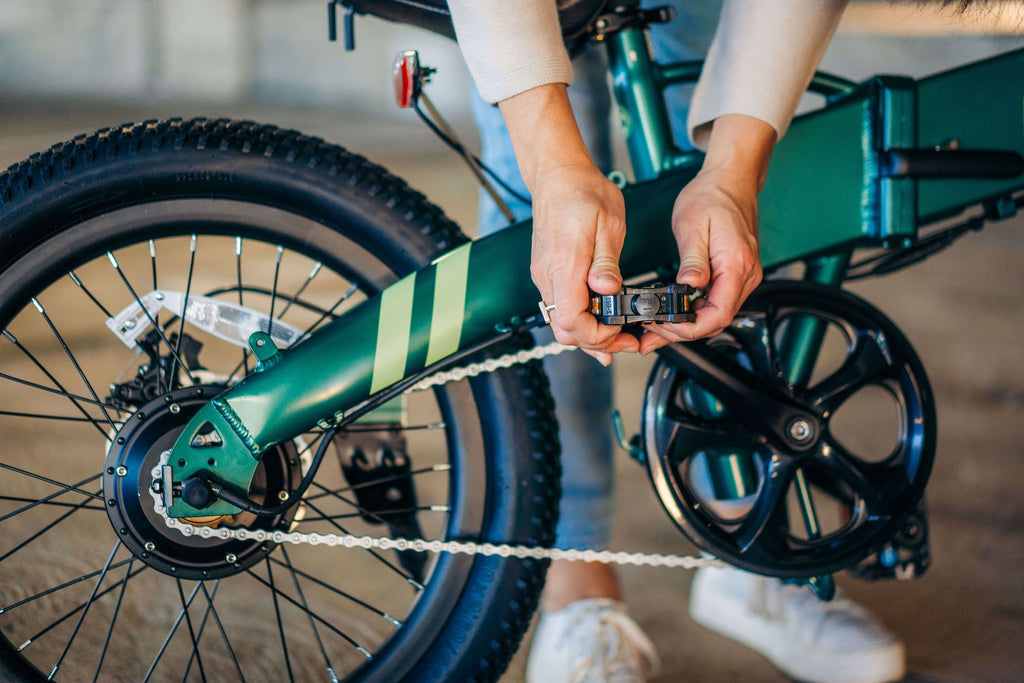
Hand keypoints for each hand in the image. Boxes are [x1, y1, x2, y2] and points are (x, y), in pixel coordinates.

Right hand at [498, 84, 638, 364]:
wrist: (558, 175)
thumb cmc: (583, 193)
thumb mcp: (608, 223)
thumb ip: (606, 261)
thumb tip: (608, 290)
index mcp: (565, 264)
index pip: (571, 320)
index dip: (596, 336)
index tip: (619, 332)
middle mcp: (549, 275)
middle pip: (564, 330)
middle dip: (596, 344)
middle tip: (628, 343)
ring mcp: (545, 276)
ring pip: (561, 323)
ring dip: (588, 335)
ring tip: (618, 336)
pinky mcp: (547, 274)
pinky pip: (560, 308)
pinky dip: (580, 321)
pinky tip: (600, 321)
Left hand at [637, 114, 774, 353]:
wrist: (730, 180)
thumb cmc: (713, 196)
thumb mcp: (694, 225)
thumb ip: (693, 260)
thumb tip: (690, 286)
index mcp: (737, 265)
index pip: (718, 315)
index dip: (689, 329)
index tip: (664, 327)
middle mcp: (745, 275)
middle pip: (716, 321)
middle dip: (682, 332)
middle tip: (651, 330)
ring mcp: (742, 277)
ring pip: (715, 315)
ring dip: (686, 325)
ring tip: (655, 326)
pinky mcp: (734, 275)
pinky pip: (715, 302)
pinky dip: (693, 313)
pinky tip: (672, 314)